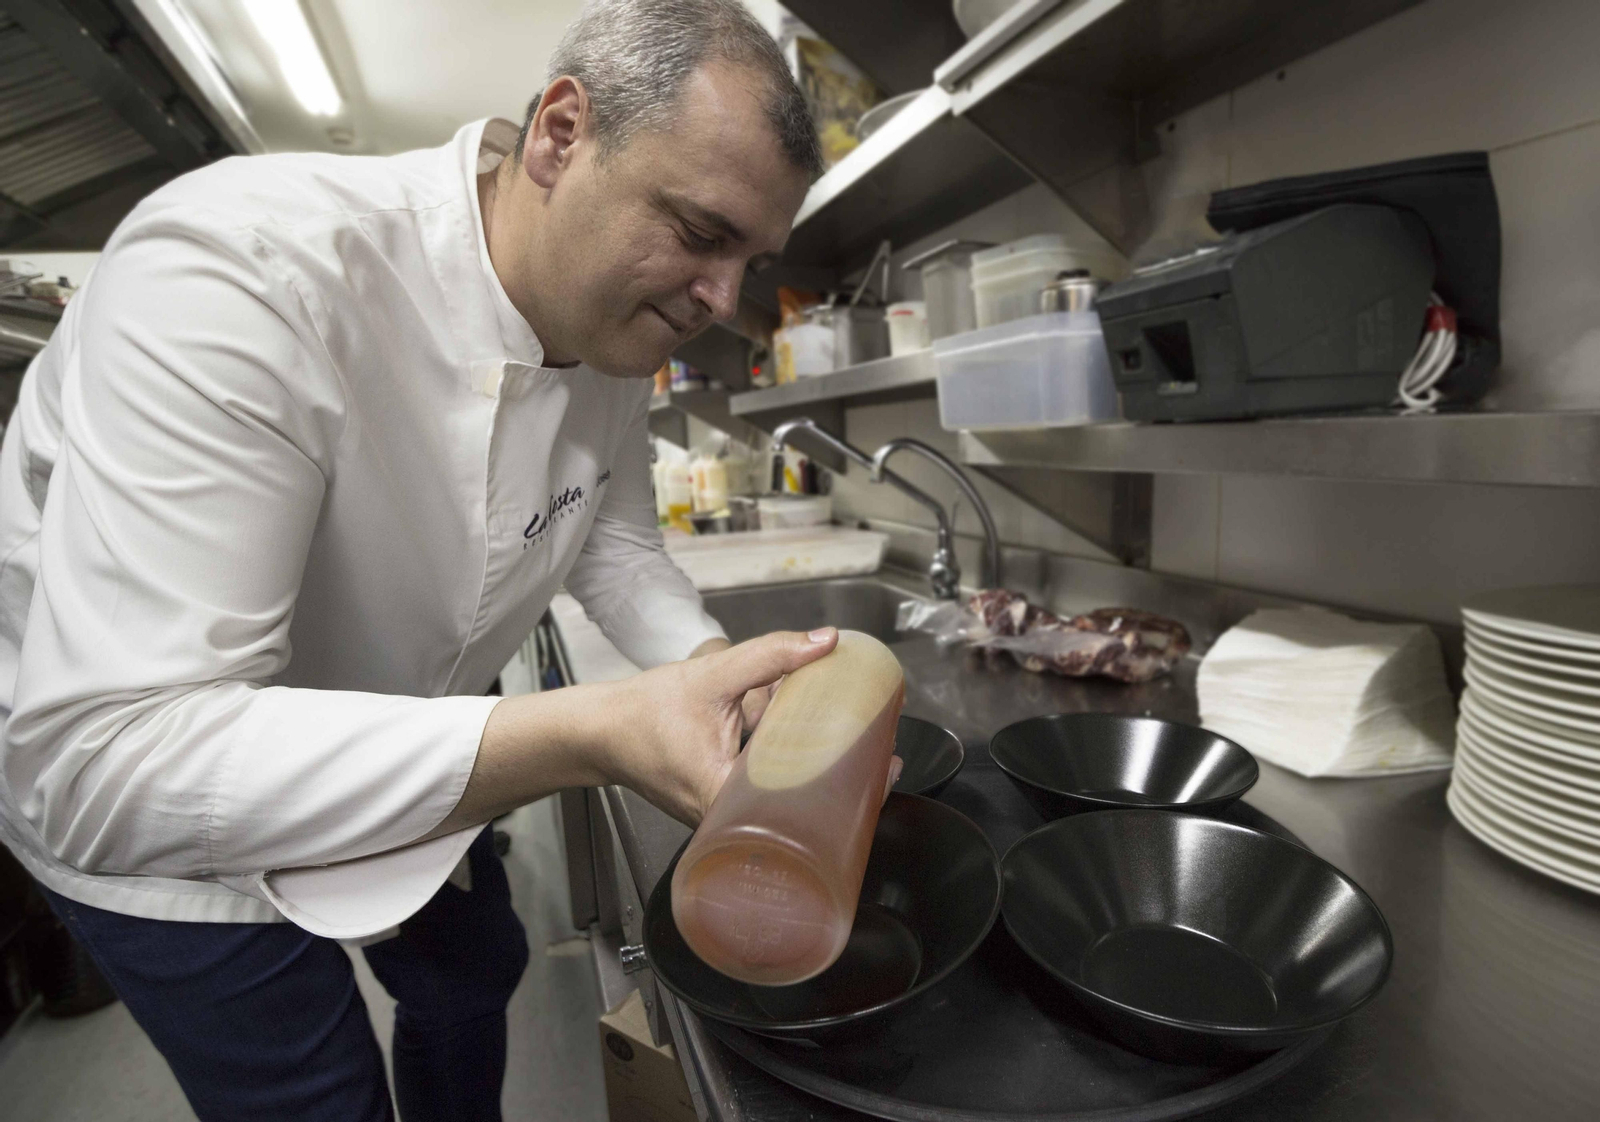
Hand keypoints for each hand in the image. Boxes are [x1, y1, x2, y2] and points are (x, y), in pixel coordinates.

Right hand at [433, 628, 901, 840]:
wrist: (599, 732)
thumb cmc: (642, 715)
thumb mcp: (710, 675)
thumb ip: (768, 655)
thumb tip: (824, 642)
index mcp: (726, 801)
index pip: (804, 813)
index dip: (851, 795)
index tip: (884, 769)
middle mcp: (727, 822)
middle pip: (805, 814)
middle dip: (847, 785)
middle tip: (882, 755)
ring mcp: (725, 819)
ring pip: (788, 804)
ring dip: (822, 778)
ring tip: (861, 749)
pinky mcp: (723, 806)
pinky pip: (769, 793)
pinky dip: (793, 772)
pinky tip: (815, 748)